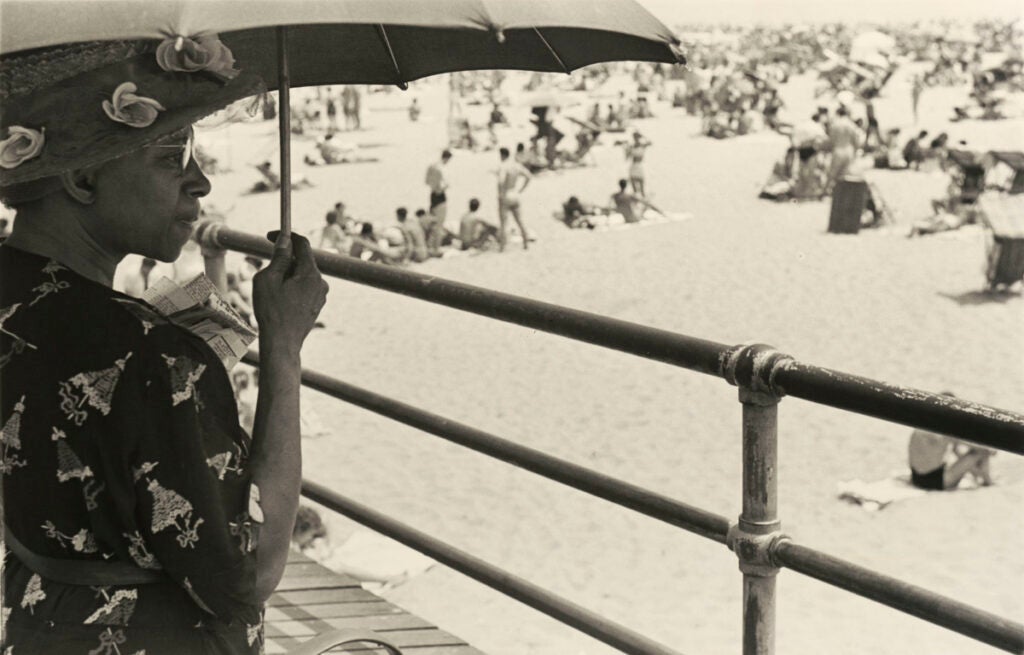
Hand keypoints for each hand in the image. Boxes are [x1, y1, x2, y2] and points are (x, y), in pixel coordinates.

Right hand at [253, 232, 328, 357]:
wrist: (282, 343)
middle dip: (284, 261)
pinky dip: (292, 287)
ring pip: (302, 275)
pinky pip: (304, 288)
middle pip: (302, 260)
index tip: (270, 236)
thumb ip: (279, 257)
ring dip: (287, 275)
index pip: (302, 244)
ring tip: (271, 293)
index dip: (286, 235)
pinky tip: (279, 301)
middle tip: (266, 272)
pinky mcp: (317, 304)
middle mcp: (321, 282)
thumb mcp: (268, 279)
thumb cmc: (272, 312)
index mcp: (311, 273)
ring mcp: (321, 295)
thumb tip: (285, 240)